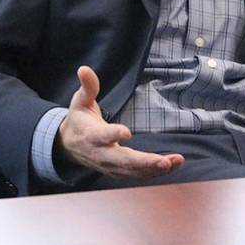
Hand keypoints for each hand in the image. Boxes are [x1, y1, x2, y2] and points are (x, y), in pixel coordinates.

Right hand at [55, 65, 184, 178]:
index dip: (114, 134)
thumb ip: (87, 87)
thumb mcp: (79, 101)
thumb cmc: (78, 120)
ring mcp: (110, 166)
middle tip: (164, 161)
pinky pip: (137, 175)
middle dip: (145, 162)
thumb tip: (84, 69)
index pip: (103, 136)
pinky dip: (155, 173)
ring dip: (155, 169)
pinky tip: (172, 166)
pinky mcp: (118, 171)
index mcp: (92, 135)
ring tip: (175, 162)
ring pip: (133, 171)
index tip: (127, 132)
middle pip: (123, 161)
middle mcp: (102, 154)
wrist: (68, 146)